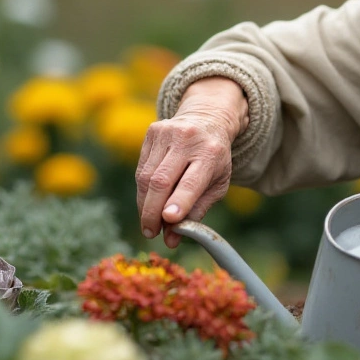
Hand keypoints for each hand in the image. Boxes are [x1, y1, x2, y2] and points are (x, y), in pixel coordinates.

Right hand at [135, 77, 248, 247]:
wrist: (208, 119)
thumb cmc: (214, 160)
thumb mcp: (218, 184)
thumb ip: (197, 211)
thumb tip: (172, 239)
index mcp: (211, 153)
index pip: (191, 182)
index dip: (179, 202)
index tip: (167, 221)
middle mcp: (188, 140)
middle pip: (161, 181)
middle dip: (152, 212)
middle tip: (150, 232)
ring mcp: (168, 133)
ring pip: (146, 176)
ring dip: (144, 205)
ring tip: (149, 223)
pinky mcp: (153, 132)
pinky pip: (141, 168)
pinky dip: (142, 190)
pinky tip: (148, 201)